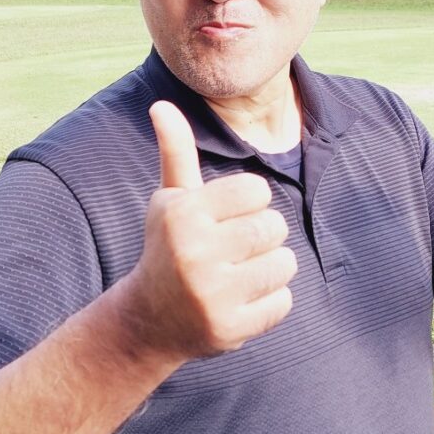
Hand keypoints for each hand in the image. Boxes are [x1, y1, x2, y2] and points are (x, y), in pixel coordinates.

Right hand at [122, 101, 296, 361]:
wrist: (148, 321)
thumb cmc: (168, 246)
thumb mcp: (170, 199)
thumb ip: (175, 151)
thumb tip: (161, 104)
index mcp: (184, 214)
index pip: (257, 189)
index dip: (247, 203)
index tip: (225, 218)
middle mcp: (196, 252)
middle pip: (274, 225)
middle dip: (261, 235)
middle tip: (233, 250)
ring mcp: (213, 294)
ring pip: (285, 263)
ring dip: (269, 268)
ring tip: (239, 275)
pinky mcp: (230, 329)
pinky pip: (284, 302)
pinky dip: (269, 302)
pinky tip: (239, 302)